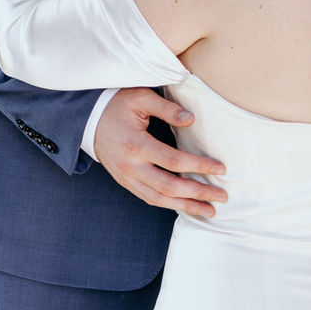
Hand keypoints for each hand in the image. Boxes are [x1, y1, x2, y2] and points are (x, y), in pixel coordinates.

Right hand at [93, 88, 227, 217]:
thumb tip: (191, 120)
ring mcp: (126, 177)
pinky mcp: (125, 182)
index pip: (173, 161)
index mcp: (136, 144)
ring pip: (159, 199)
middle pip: (169, 187)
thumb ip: (166, 108)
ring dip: (186, 206)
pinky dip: (169, 205)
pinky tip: (186, 206)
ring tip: (210, 211)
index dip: (199, 166)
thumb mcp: (140, 98)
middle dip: (198, 194)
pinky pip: (149, 198)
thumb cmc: (117, 105)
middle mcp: (131, 166)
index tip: (220, 169)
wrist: (88, 120)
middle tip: (222, 196)